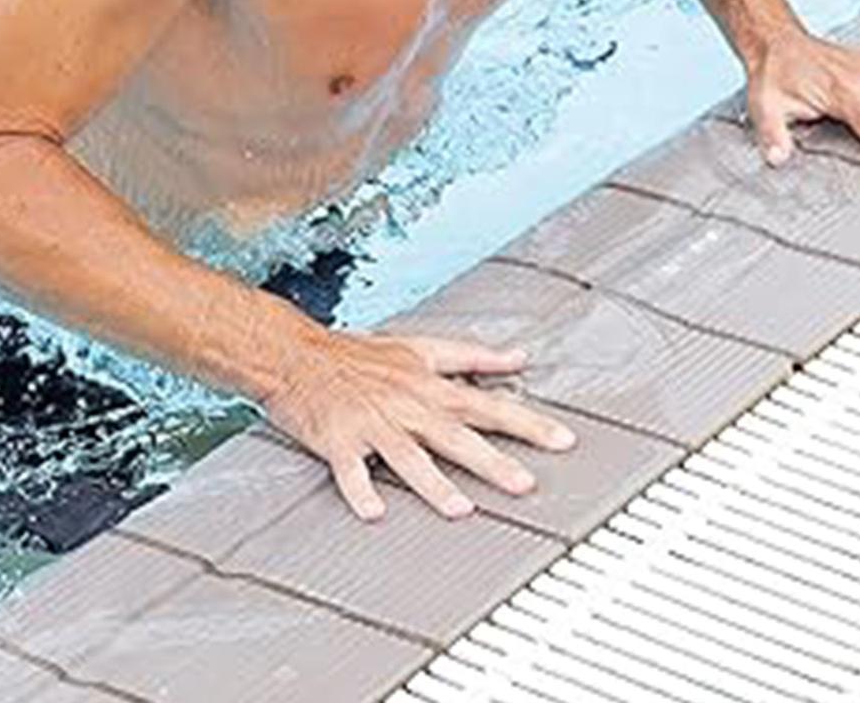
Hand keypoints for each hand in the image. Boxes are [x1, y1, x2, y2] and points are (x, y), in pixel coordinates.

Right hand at [262, 328, 576, 521]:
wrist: (296, 353)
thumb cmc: (359, 354)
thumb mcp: (420, 346)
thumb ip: (472, 356)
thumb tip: (519, 357)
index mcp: (428, 383)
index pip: (487, 401)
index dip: (526, 419)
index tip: (562, 438)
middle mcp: (406, 403)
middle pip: (457, 434)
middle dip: (494, 459)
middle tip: (527, 484)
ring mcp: (372, 422)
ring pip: (408, 455)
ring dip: (434, 483)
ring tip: (461, 510)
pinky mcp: (339, 439)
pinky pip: (351, 470)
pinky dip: (360, 490)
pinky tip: (374, 512)